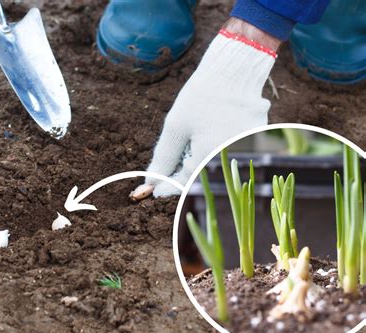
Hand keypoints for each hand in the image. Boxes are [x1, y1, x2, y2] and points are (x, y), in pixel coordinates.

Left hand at [134, 20, 277, 197]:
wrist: (234, 68)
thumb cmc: (201, 95)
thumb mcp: (175, 126)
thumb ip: (164, 158)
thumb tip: (152, 182)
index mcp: (209, 156)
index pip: (184, 181)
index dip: (166, 185)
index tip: (152, 189)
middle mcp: (230, 155)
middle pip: (200, 170)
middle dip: (181, 168)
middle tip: (167, 161)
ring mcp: (246, 144)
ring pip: (214, 157)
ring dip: (198, 153)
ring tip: (194, 131)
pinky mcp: (256, 134)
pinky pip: (229, 145)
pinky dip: (216, 140)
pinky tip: (210, 124)